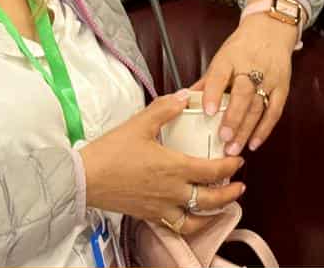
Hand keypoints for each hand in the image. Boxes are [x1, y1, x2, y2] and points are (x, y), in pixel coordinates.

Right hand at [80, 91, 246, 236]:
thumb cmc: (111, 152)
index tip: (238, 161)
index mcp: (174, 168)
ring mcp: (160, 207)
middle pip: (210, 199)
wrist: (83, 178)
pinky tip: (190, 216)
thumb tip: (183, 96)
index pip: (213, 171)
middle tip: (239, 187)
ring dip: (212, 214)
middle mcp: (171, 191)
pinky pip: (175, 225)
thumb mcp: (140, 124)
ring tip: (220, 207)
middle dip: (229, 194)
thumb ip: (165, 109)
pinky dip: (188, 224)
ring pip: (194, 219)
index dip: (230, 167)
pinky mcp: (147, 215)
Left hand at [192, 0, 300, 154]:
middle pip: (243, 94)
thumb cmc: (243, 46)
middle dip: (233, 118)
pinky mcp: (282, 87)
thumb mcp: (222, 58)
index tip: (206, 112)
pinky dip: (265, 129)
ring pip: (258, 106)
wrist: (272, 30)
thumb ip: (207, 81)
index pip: (220, 76)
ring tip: (233, 148)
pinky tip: (254, 143)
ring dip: (246, 130)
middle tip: (223, 138)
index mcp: (230, 58)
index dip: (213, 94)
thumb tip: (186, 101)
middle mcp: (251, 67)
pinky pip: (274, 111)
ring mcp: (269, 78)